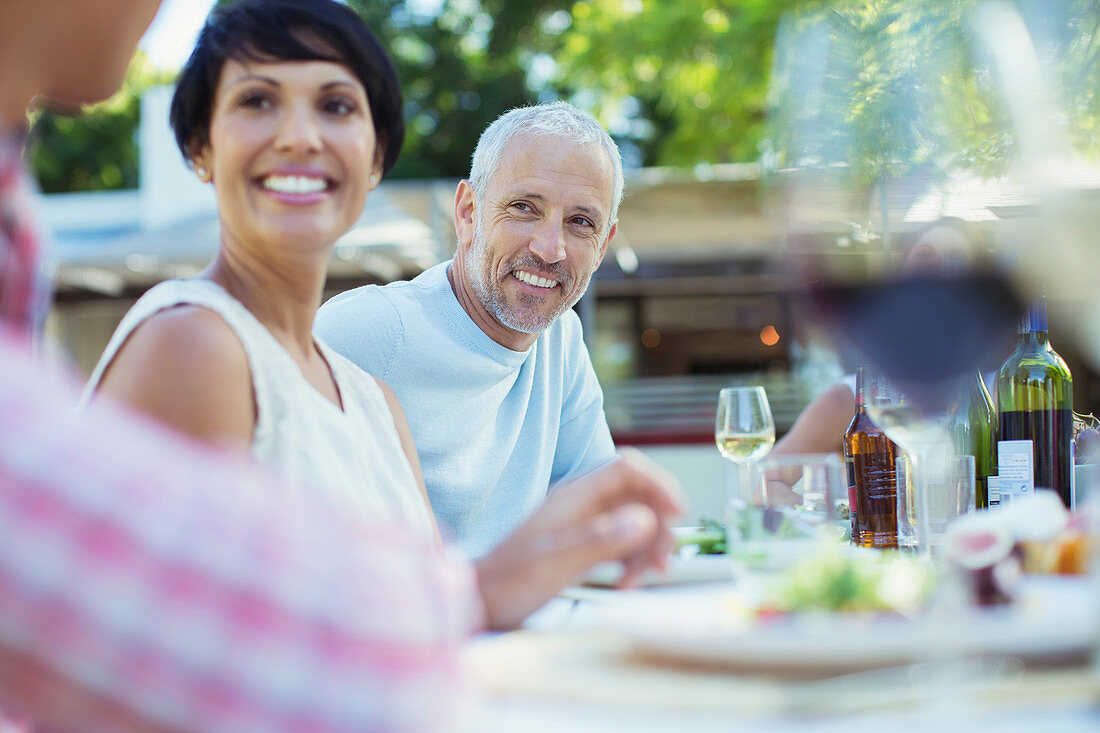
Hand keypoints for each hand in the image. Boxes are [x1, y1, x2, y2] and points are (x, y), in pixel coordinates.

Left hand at [475, 449, 684, 629]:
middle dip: (657, 528)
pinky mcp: (583, 546)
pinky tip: (625, 584)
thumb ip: (599, 541)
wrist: (478, 602)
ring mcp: (583, 525)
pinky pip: (622, 544)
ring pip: (635, 523)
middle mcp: (581, 505)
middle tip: (658, 566)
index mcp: (573, 497)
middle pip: (639, 497)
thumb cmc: (507, 583)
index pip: (627, 469)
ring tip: (635, 583)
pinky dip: (632, 562)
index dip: (658, 484)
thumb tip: (645, 520)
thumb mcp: (555, 564)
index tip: (678, 515)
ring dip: (646, 550)